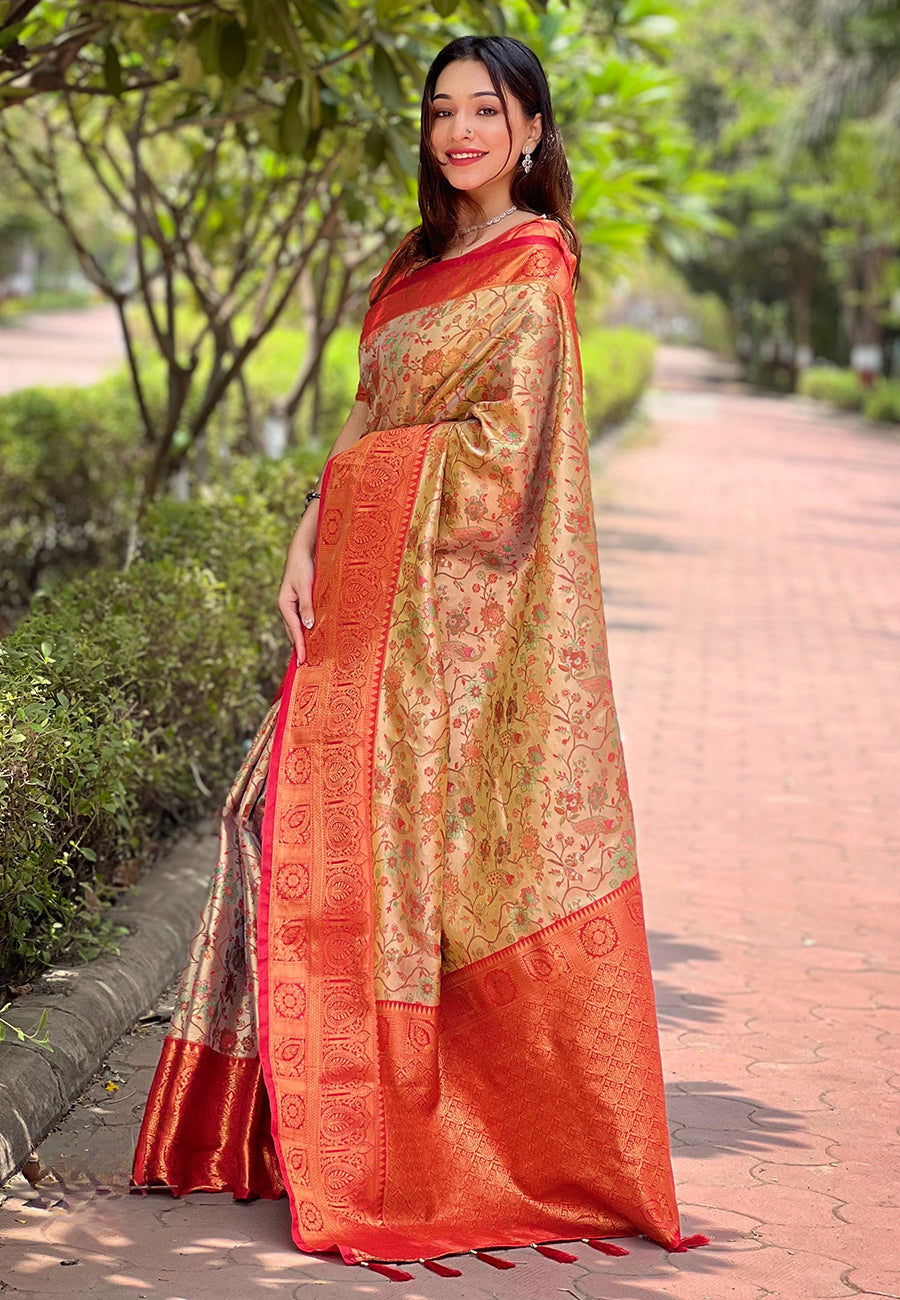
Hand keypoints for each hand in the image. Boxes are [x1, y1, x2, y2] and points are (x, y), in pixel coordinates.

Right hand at [278, 507, 317, 662]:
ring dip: (303, 640)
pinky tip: (314, 636)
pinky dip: (307, 629)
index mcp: (285, 604)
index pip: (293, 630)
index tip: (303, 661)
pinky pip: (302, 619)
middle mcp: (286, 606)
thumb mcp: (306, 586)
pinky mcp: (299, 601)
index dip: (299, 646)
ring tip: (310, 656)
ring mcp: (292, 605)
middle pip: (293, 632)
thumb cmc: (303, 567)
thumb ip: (307, 606)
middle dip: (300, 647)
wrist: (302, 551)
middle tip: (307, 665)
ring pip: (297, 627)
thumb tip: (308, 627)